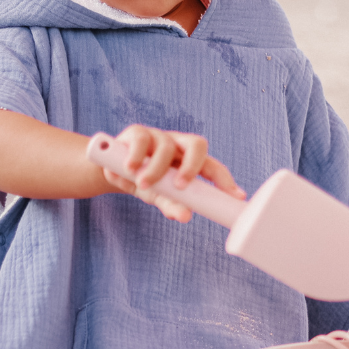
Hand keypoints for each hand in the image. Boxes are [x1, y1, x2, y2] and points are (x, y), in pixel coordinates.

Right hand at [102, 124, 244, 221]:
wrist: (112, 171)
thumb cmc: (144, 181)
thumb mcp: (159, 196)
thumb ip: (172, 205)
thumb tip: (184, 216)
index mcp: (190, 161)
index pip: (213, 167)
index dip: (225, 180)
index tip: (236, 196)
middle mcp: (178, 145)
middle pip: (197, 144)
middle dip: (192, 166)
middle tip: (180, 186)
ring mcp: (158, 136)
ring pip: (165, 145)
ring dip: (155, 168)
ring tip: (143, 184)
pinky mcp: (136, 132)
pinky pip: (140, 139)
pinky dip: (136, 155)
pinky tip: (130, 169)